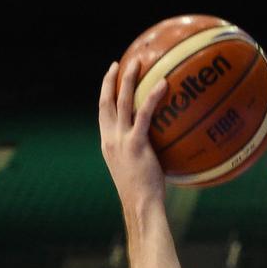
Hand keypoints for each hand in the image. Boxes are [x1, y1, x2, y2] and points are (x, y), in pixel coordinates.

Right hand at [98, 60, 167, 209]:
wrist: (140, 206)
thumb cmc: (144, 194)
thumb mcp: (138, 170)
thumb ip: (143, 154)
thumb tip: (163, 147)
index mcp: (108, 144)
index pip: (103, 113)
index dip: (105, 93)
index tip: (110, 78)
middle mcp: (110, 139)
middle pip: (106, 101)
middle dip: (111, 79)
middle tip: (120, 62)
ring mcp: (121, 140)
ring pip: (122, 101)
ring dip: (129, 79)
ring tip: (139, 61)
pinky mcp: (136, 144)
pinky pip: (144, 114)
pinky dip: (153, 97)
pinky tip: (164, 84)